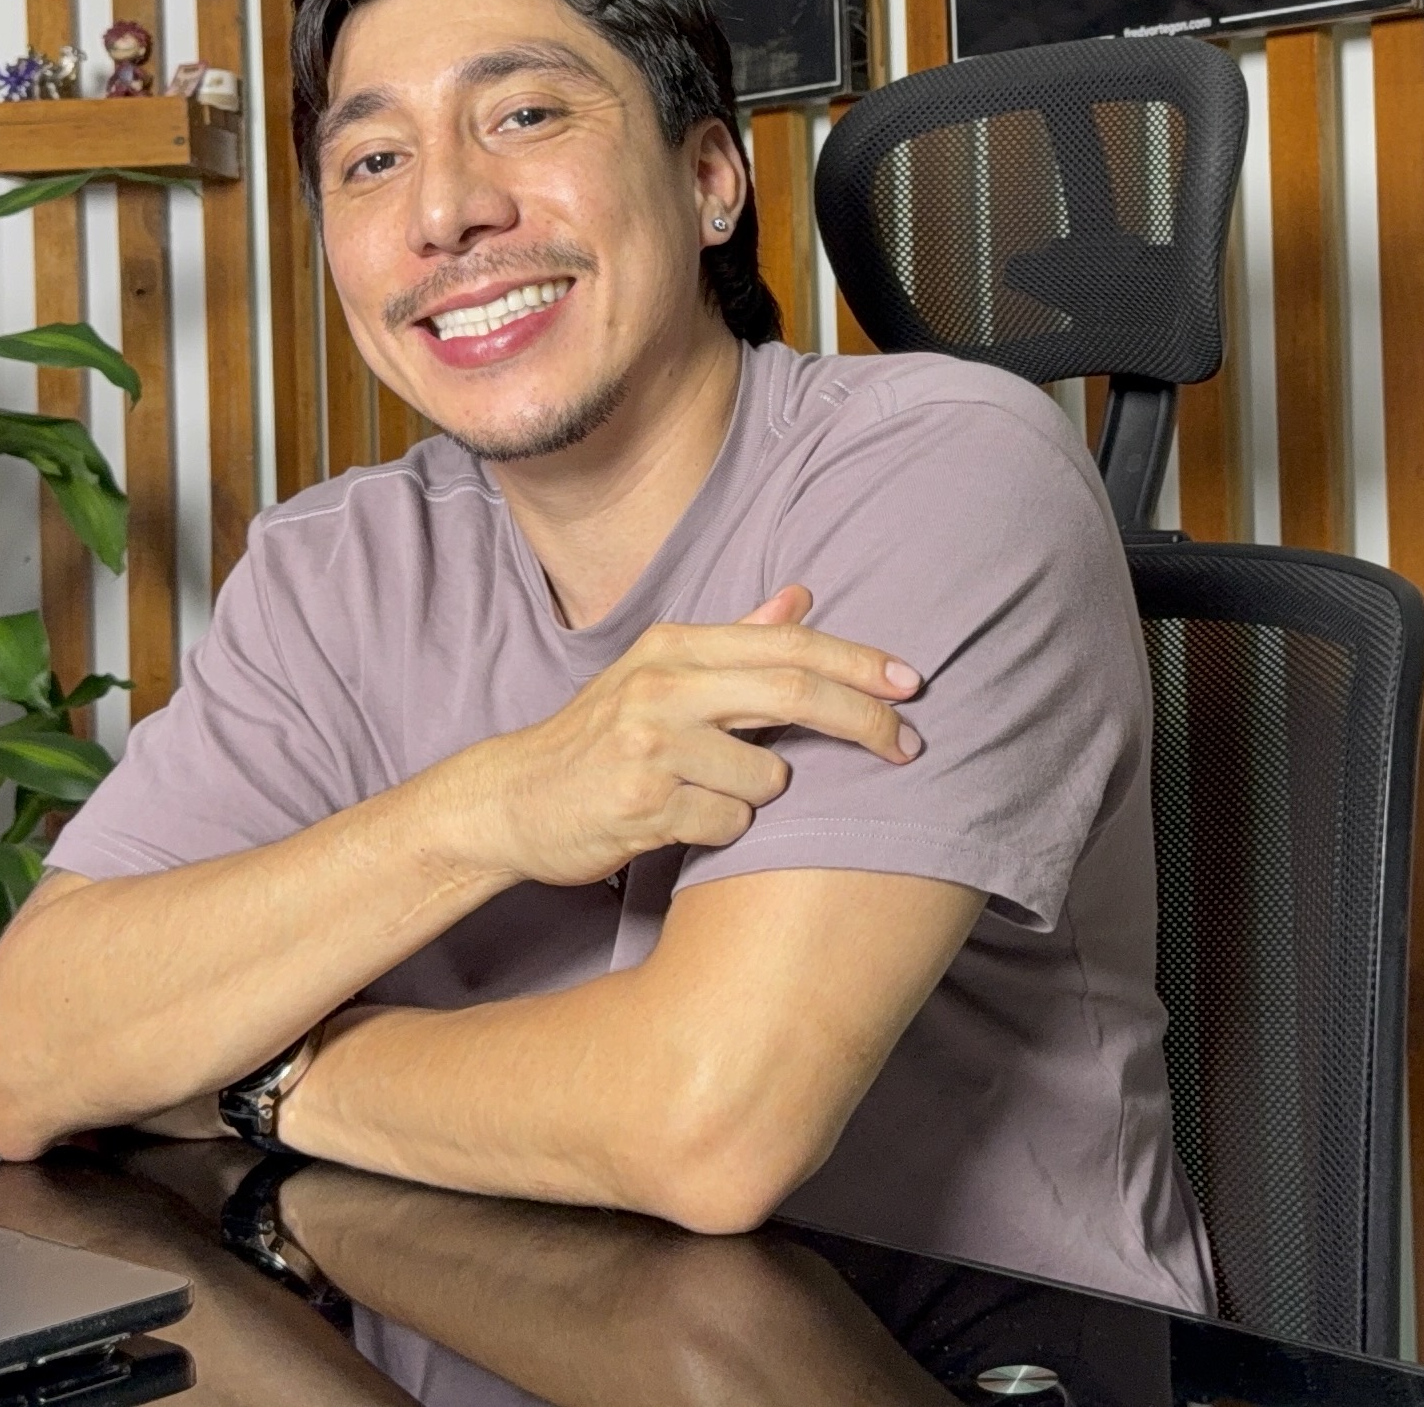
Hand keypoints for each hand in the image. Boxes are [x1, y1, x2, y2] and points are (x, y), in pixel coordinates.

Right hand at [414, 586, 922, 888]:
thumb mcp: (659, 674)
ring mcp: (650, 744)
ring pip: (768, 775)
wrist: (510, 800)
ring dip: (760, 793)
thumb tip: (802, 596)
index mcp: (674, 647)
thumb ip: (735, 638)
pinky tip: (680, 819)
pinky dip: (723, 828)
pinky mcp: (642, 803)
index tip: (913, 684)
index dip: (860, 662)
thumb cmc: (598, 738)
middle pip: (793, 693)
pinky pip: (731, 823)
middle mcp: (662, 685)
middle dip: (866, 721)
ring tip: (708, 792)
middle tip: (910, 747)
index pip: (788, 645)